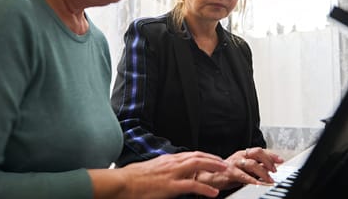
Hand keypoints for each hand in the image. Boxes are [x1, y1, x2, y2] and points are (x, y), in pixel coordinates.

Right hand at [91, 151, 226, 198]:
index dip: (206, 156)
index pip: (192, 154)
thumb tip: (170, 171)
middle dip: (214, 160)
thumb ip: (164, 168)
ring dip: (214, 168)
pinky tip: (213, 193)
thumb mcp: (152, 168)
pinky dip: (204, 189)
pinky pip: (192, 186)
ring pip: (198, 166)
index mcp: (168, 159)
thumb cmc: (133, 178)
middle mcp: (172, 163)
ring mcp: (172, 174)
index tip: (215, 159)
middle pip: (199, 157)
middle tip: (226, 164)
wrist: (122, 182)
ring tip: (225, 172)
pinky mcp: (170, 187)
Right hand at [195, 147, 283, 190]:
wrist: (209, 176)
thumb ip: (256, 167)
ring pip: (252, 163)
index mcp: (244, 153)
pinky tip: (257, 184)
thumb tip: (271, 169)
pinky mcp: (229, 172)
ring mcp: (234, 163)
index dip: (271, 155)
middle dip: (269, 161)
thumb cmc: (228, 173)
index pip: (260, 150)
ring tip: (270, 180)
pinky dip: (251, 180)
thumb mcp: (244, 169)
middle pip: (257, 152)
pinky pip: (242, 175)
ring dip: (263, 172)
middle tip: (275, 170)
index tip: (281, 160)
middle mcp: (240, 155)